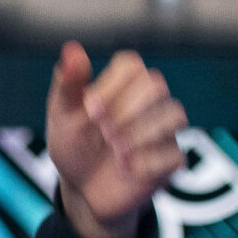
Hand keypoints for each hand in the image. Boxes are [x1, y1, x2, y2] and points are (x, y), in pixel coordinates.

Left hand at [44, 41, 187, 237]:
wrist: (81, 189)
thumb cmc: (74, 144)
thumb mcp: (62, 116)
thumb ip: (67, 84)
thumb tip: (71, 48)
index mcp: (123, 84)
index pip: (131, 65)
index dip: (111, 86)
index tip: (89, 110)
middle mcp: (149, 102)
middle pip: (156, 85)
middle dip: (126, 109)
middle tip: (102, 131)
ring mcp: (163, 131)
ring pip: (174, 114)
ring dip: (140, 133)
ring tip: (115, 150)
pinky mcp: (170, 161)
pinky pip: (175, 154)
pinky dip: (147, 162)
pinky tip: (125, 169)